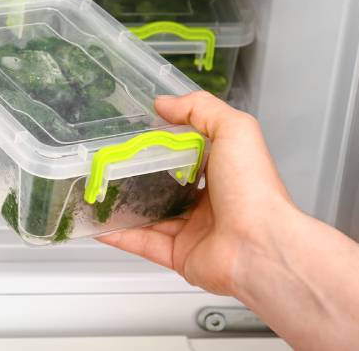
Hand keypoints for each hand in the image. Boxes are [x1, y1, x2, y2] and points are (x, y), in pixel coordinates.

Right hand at [98, 91, 296, 296]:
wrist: (259, 246)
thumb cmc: (254, 189)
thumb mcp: (233, 129)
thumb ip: (199, 108)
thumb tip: (165, 102)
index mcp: (225, 172)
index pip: (190, 152)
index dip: (164, 142)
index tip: (137, 131)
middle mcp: (211, 202)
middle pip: (167, 185)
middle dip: (140, 175)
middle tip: (112, 162)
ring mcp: (195, 230)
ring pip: (152, 215)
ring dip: (125, 205)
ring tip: (99, 191)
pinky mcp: (181, 256)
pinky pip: (144, 243)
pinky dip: (120, 235)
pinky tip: (100, 224)